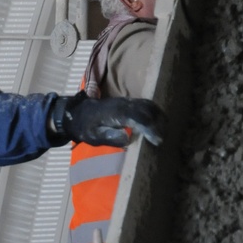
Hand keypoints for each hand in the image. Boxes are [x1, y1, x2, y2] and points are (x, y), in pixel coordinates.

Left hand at [48, 92, 164, 148]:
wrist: (78, 113)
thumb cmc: (85, 127)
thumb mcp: (94, 136)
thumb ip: (110, 137)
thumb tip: (128, 139)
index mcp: (117, 113)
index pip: (139, 118)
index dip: (151, 129)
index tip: (158, 141)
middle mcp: (125, 104)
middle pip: (149, 109)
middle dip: (159, 124)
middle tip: (164, 140)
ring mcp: (127, 101)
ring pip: (150, 105)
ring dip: (159, 117)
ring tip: (164, 133)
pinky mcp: (129, 102)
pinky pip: (146, 104)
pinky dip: (155, 113)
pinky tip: (158, 124)